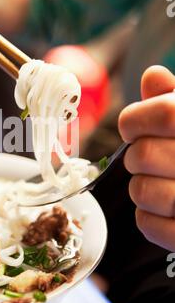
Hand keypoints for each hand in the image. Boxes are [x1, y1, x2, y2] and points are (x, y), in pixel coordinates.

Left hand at [119, 66, 174, 250]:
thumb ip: (174, 99)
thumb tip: (152, 76)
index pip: (166, 115)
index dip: (135, 118)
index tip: (131, 125)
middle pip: (144, 154)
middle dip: (136, 155)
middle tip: (146, 157)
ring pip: (142, 191)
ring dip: (140, 187)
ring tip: (156, 183)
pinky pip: (150, 225)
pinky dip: (147, 217)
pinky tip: (162, 210)